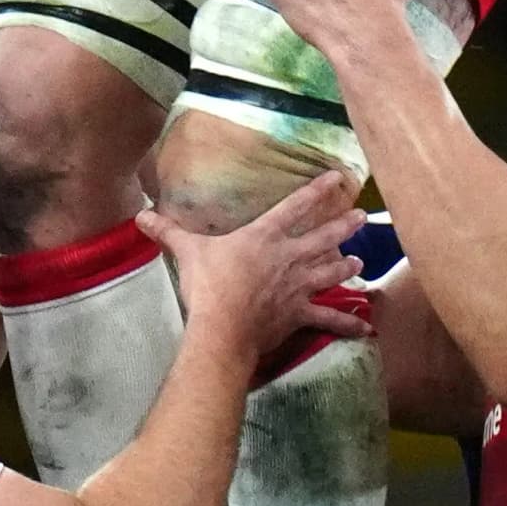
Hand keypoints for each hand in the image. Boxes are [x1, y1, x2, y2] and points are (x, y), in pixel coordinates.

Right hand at [145, 167, 369, 359]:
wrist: (222, 327)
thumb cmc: (207, 285)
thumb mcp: (187, 252)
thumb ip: (168, 231)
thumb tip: (140, 217)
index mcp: (264, 236)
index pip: (295, 206)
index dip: (317, 190)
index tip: (338, 178)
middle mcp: (288, 257)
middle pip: (323, 237)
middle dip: (343, 226)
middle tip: (362, 217)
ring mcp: (298, 287)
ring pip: (330, 272)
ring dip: (346, 267)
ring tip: (359, 261)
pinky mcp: (299, 314)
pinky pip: (328, 319)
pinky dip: (348, 322)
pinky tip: (366, 326)